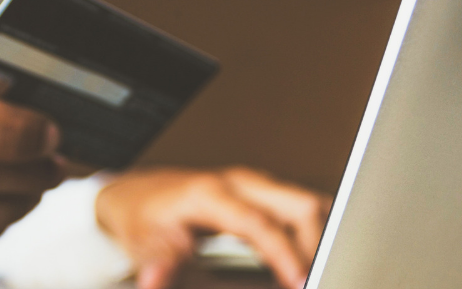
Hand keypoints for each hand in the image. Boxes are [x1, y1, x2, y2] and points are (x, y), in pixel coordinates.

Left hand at [95, 167, 331, 288]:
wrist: (138, 195)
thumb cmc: (144, 217)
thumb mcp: (144, 244)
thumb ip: (159, 264)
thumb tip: (154, 282)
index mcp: (211, 194)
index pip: (260, 224)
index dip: (284, 254)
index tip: (300, 281)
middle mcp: (239, 183)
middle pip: (300, 205)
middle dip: (318, 245)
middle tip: (321, 279)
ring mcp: (255, 185)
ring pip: (309, 203)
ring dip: (323, 238)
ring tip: (324, 271)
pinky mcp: (263, 192)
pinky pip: (302, 207)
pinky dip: (316, 232)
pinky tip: (317, 257)